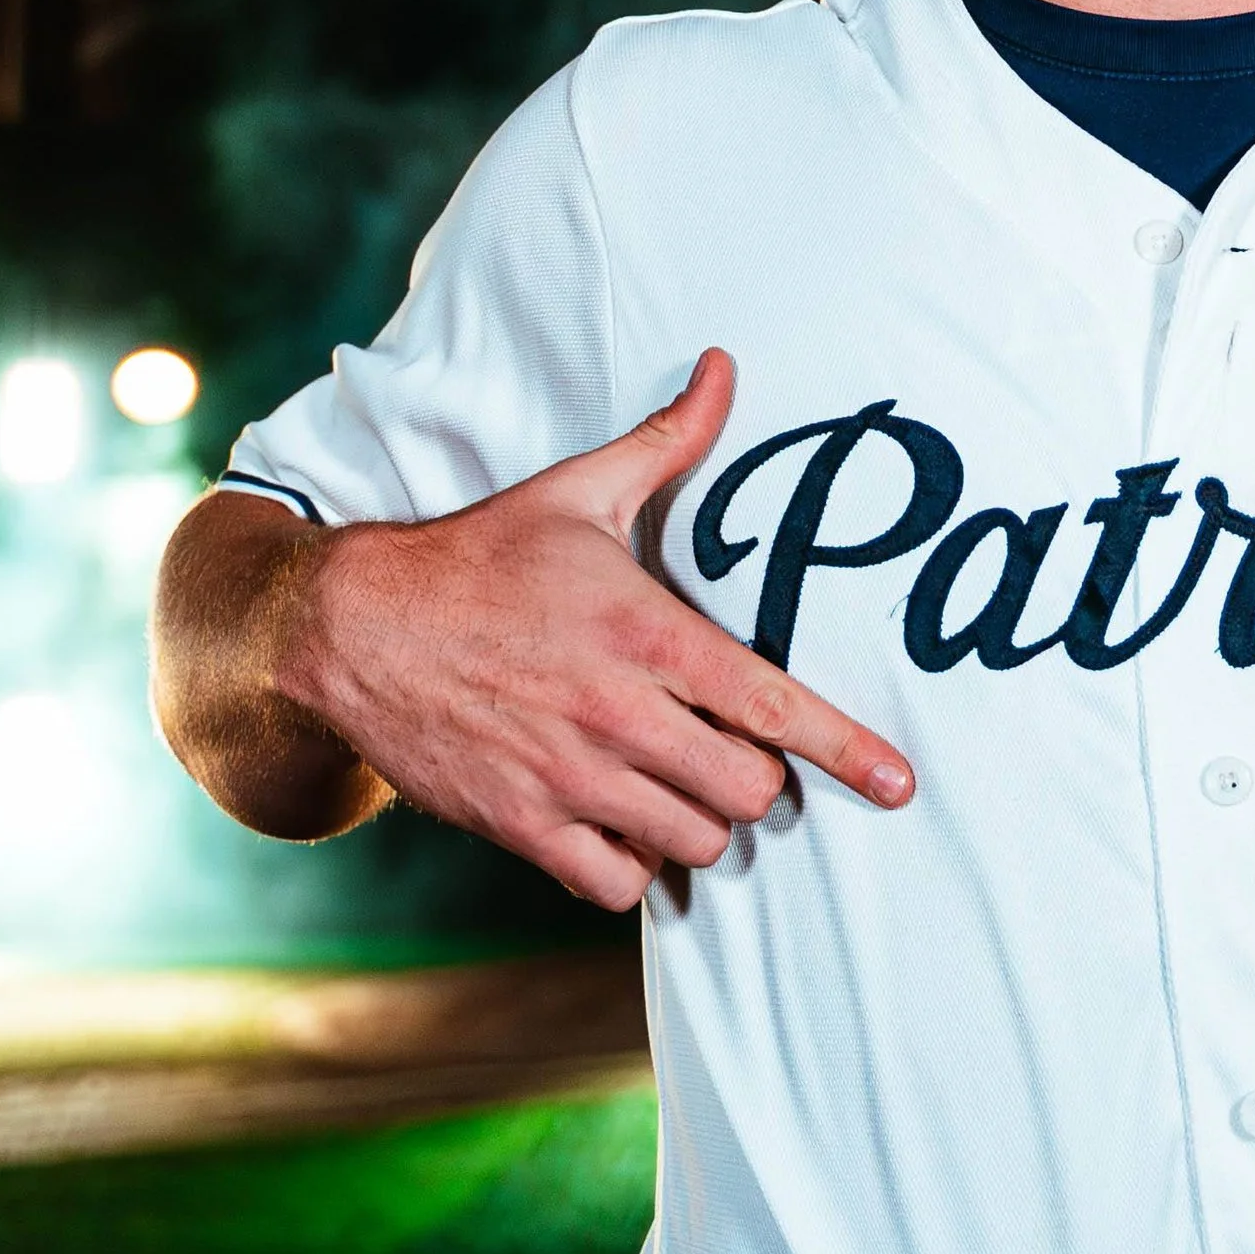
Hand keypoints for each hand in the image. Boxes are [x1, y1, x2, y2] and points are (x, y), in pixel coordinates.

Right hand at [278, 349, 914, 909]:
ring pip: (693, 842)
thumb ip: (669, 441)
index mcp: (648, 633)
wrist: (354, 626)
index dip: (848, 751)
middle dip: (762, 779)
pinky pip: (616, 885)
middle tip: (739, 749)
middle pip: (748, 790)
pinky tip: (628, 823)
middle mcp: (618, 714)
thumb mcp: (580, 490)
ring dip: (704, 820)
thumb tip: (723, 368)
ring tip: (683, 780)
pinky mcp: (522, 825)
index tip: (900, 783)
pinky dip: (636, 865)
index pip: (775, 707)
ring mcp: (569, 778)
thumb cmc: (481, 556)